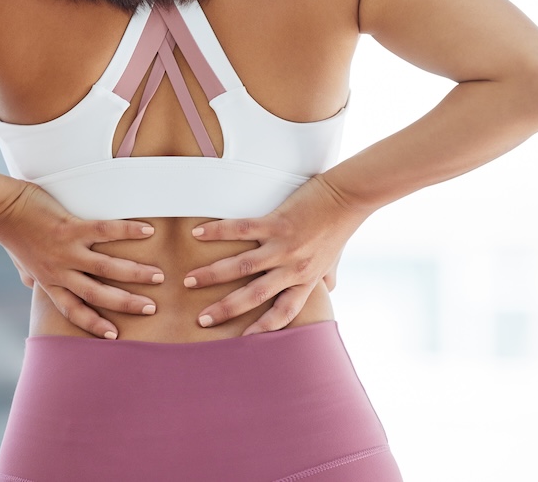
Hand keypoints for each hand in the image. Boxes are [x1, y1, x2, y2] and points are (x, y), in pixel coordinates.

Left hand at [0, 182, 164, 338]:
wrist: (0, 207)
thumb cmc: (12, 231)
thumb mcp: (20, 261)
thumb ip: (30, 274)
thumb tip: (29, 283)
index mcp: (49, 281)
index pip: (74, 310)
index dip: (94, 324)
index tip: (115, 336)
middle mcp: (59, 271)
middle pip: (97, 295)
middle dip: (126, 303)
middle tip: (151, 308)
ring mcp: (65, 251)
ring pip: (105, 268)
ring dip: (134, 274)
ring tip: (158, 276)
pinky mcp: (69, 228)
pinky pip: (103, 231)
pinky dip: (127, 232)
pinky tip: (147, 231)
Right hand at [184, 174, 373, 335]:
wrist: (349, 196)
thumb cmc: (339, 227)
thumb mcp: (334, 260)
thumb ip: (326, 278)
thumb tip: (328, 290)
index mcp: (306, 280)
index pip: (283, 312)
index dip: (263, 328)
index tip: (241, 340)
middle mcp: (294, 268)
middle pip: (255, 295)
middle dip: (226, 309)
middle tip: (202, 320)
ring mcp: (284, 246)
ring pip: (243, 266)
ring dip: (213, 275)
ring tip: (189, 281)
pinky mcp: (277, 223)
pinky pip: (243, 230)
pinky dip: (219, 232)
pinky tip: (198, 234)